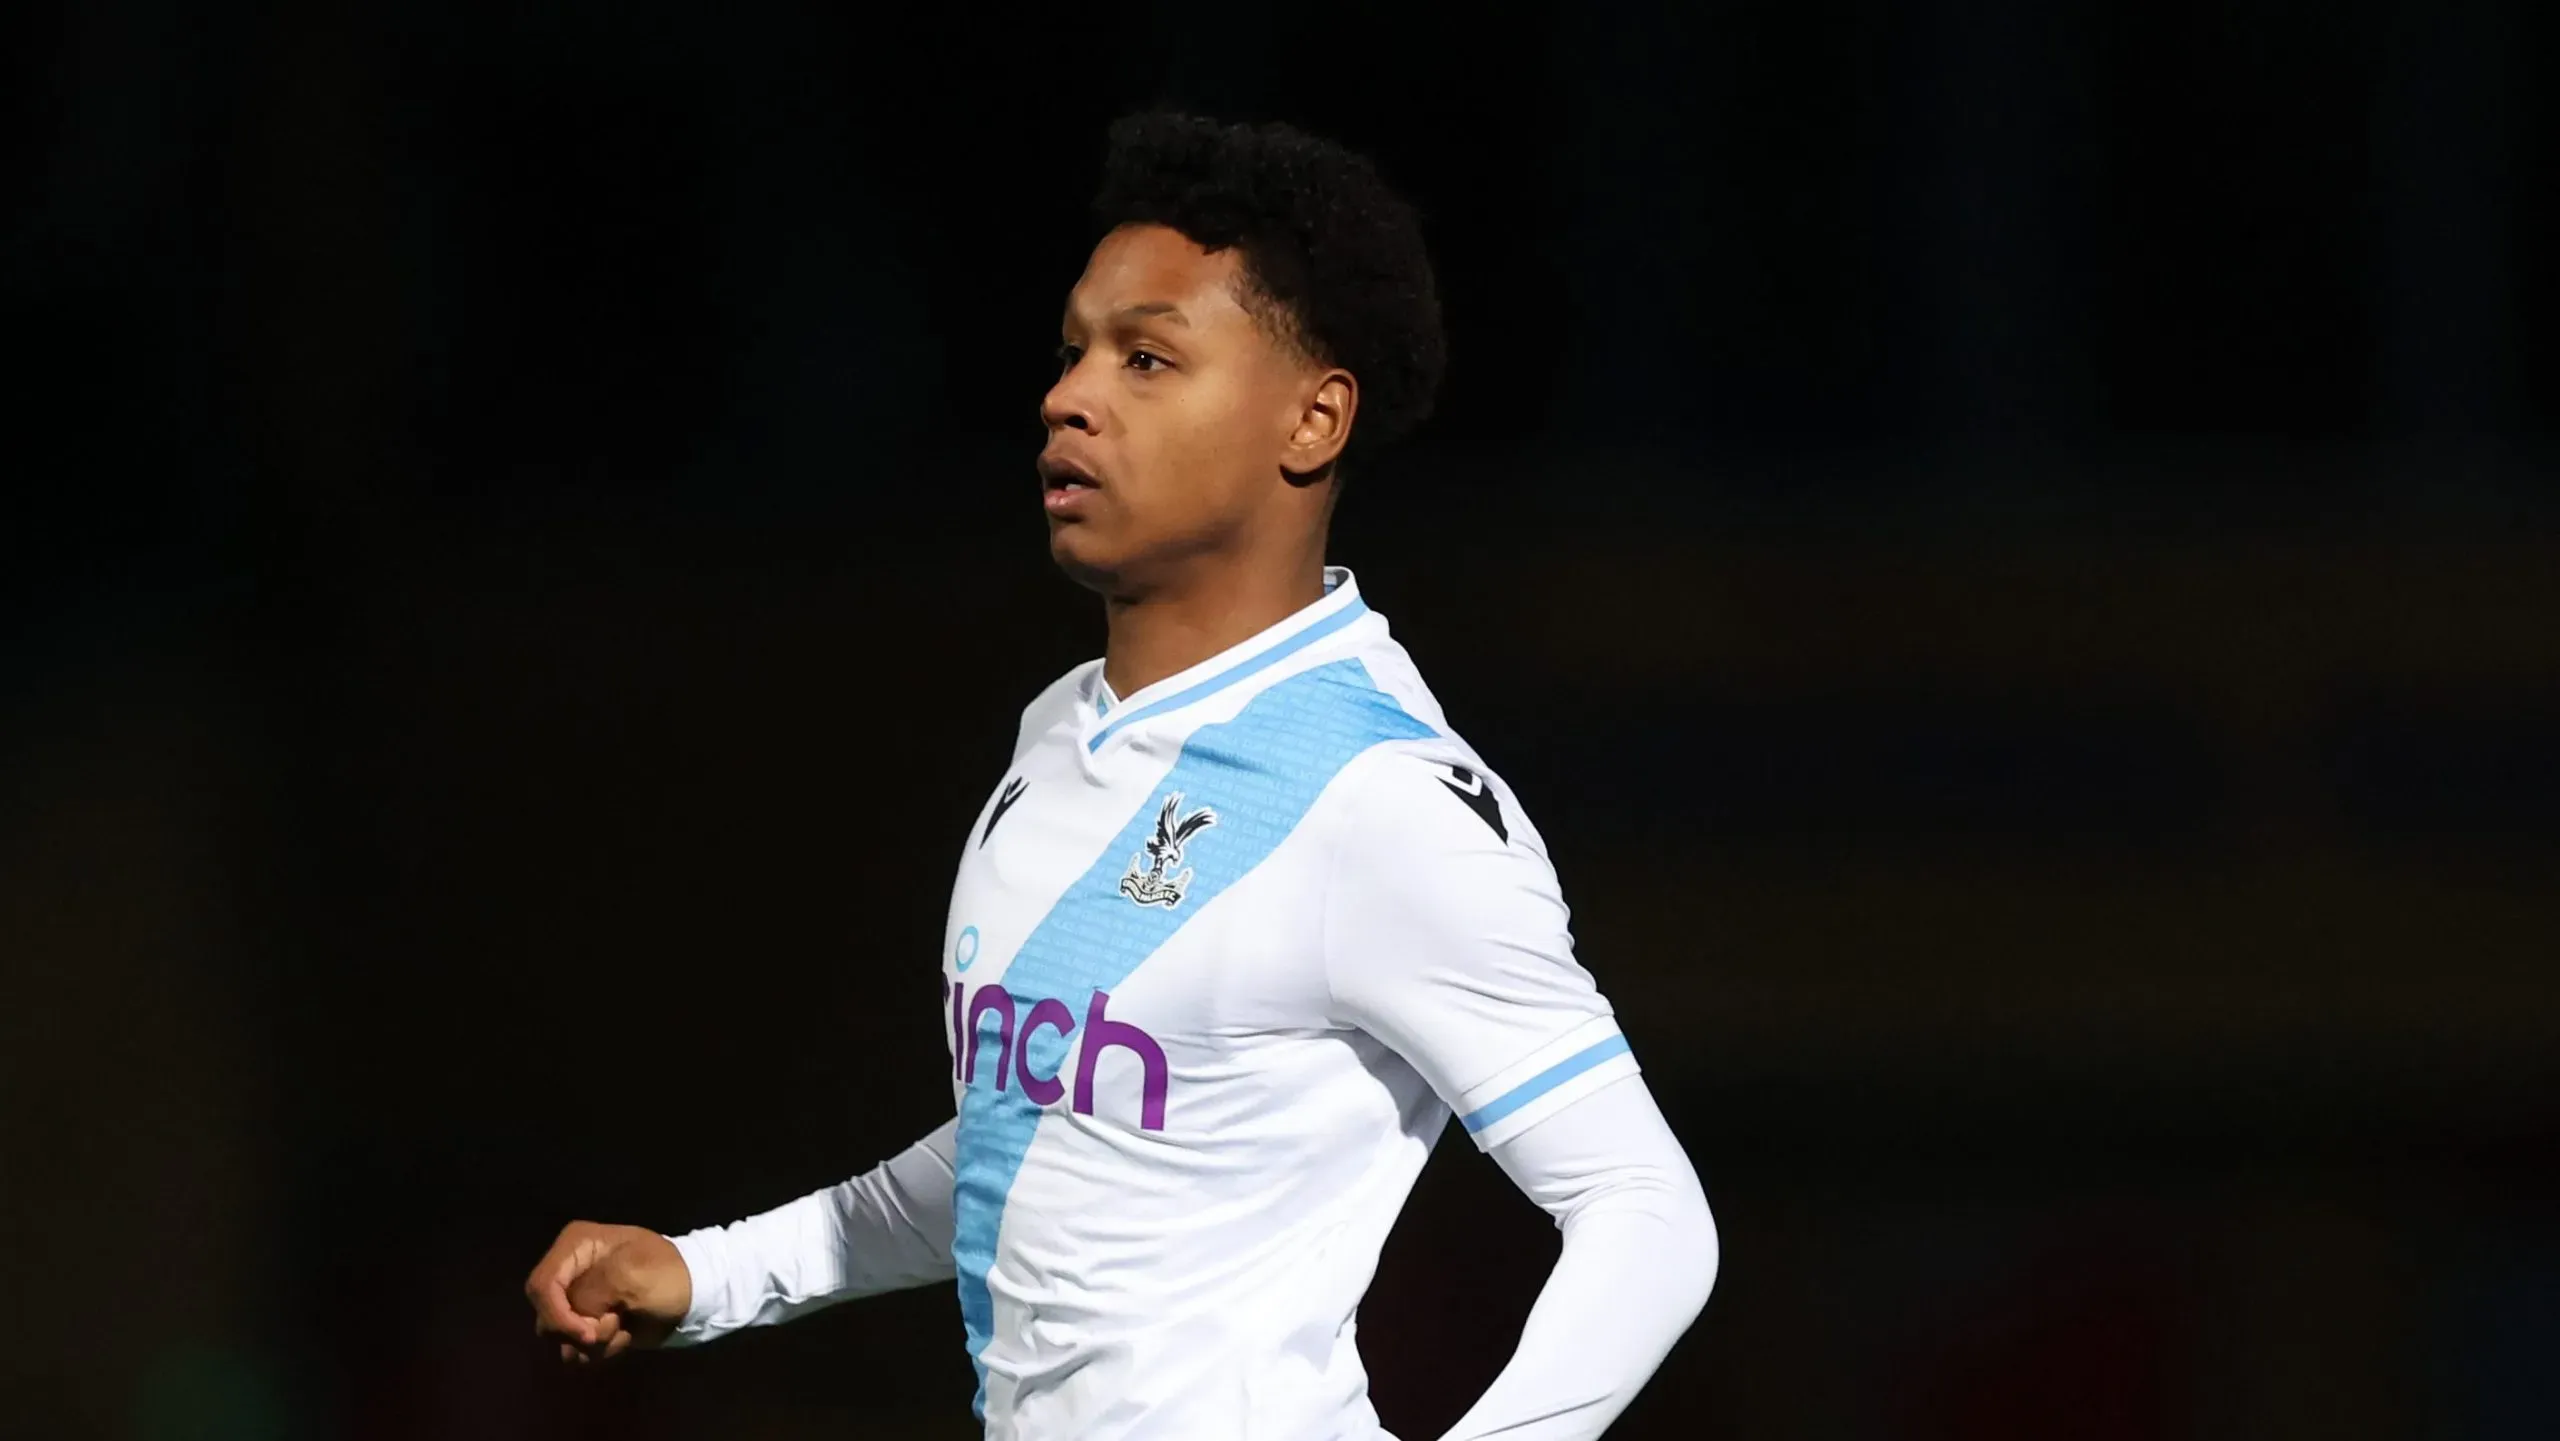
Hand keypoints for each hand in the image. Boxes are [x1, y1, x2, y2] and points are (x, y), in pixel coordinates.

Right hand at [525, 1221, 691, 1363]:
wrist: (695, 1295)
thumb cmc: (667, 1275)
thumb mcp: (630, 1275)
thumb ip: (590, 1294)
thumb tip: (576, 1321)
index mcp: (576, 1246)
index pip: (541, 1286)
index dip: (558, 1316)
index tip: (588, 1334)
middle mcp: (570, 1272)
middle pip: (546, 1317)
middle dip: (581, 1330)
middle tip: (616, 1323)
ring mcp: (577, 1300)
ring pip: (560, 1338)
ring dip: (595, 1343)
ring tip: (624, 1327)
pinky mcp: (589, 1323)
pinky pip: (577, 1350)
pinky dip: (602, 1349)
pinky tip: (625, 1335)